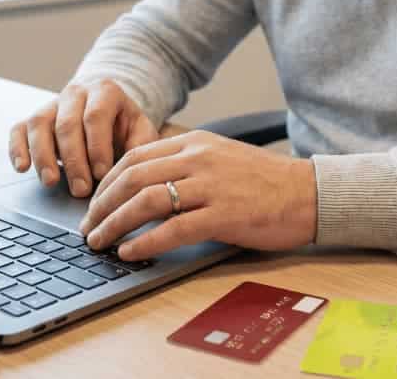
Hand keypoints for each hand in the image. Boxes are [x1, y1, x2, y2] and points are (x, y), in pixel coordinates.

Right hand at [9, 79, 158, 197]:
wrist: (106, 108)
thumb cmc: (123, 124)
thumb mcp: (141, 129)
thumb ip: (141, 145)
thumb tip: (132, 168)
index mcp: (105, 91)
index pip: (96, 116)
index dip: (97, 146)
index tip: (103, 174)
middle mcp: (75, 93)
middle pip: (67, 124)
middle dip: (74, 160)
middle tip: (81, 189)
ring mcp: (51, 104)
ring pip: (39, 124)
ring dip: (43, 156)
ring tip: (51, 182)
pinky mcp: (33, 118)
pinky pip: (18, 129)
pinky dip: (17, 148)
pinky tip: (22, 167)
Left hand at [77, 130, 317, 260]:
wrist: (308, 193)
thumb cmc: (265, 181)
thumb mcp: (221, 158)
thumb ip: (186, 164)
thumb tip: (144, 186)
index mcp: (195, 143)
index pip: (135, 157)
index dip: (107, 182)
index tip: (94, 203)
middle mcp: (199, 159)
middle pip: (132, 178)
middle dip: (102, 205)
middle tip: (88, 227)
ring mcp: (211, 186)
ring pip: (146, 201)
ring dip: (115, 224)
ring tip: (100, 242)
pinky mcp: (224, 215)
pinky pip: (173, 229)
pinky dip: (145, 242)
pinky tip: (130, 253)